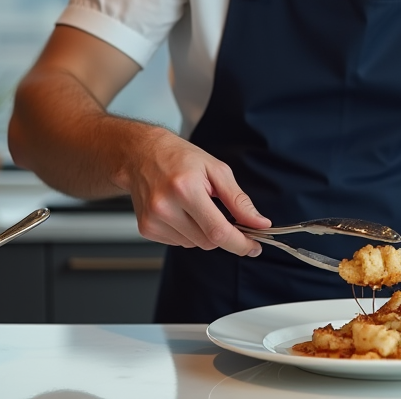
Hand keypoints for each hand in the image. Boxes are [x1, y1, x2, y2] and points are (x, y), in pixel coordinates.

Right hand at [118, 129, 270, 255]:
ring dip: (204, 232)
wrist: (141, 154)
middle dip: (223, 232)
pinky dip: (188, 232)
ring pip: (195, 245)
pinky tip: (182, 212)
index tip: (254, 247)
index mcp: (185, 189)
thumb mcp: (216, 170)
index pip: (218, 231)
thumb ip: (239, 200)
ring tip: (195, 205)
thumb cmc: (180, 158)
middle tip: (223, 213)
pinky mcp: (147, 229)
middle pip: (208, 241)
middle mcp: (165, 207)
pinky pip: (180, 243)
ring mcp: (153, 220)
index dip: (240, 243)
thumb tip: (259, 223)